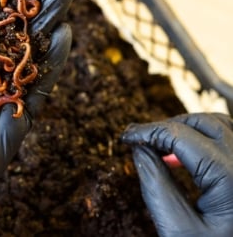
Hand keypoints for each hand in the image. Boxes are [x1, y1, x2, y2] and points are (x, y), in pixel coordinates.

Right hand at [121, 113, 232, 236]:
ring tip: (159, 143)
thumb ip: (155, 183)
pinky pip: (229, 138)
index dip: (147, 131)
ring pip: (218, 124)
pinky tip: (183, 155)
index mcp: (231, 178)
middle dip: (166, 126)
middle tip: (140, 138)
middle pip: (202, 122)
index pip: (180, 136)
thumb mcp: (177, 227)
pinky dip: (203, 138)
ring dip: (185, 129)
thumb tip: (139, 149)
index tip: (126, 136)